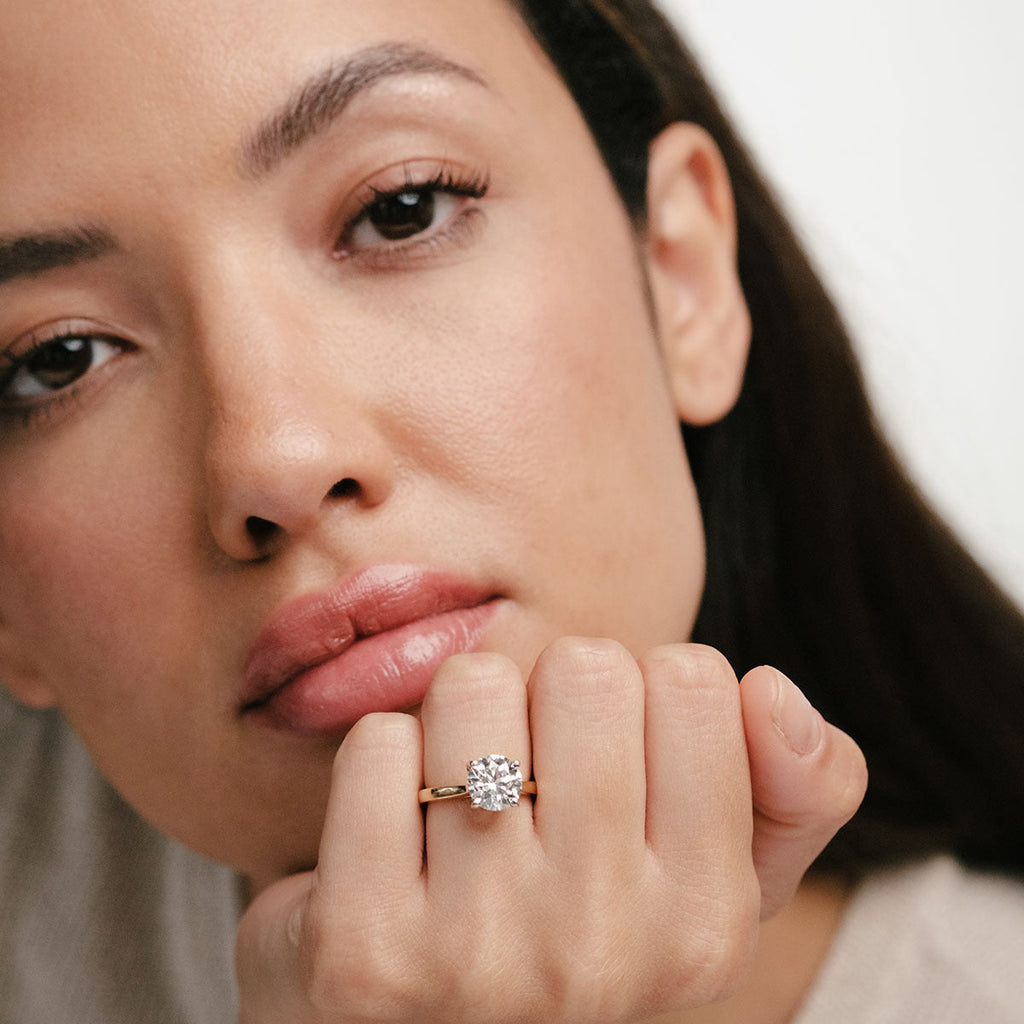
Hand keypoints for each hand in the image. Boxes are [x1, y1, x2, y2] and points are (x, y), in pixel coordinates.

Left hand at [237, 640, 865, 1022]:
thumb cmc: (575, 925)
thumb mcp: (709, 871)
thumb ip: (796, 785)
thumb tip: (770, 688)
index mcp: (710, 921)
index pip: (696, 679)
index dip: (639, 699)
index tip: (612, 764)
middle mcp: (604, 947)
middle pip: (584, 667)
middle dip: (550, 697)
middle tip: (532, 782)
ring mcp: (480, 954)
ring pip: (474, 687)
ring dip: (462, 720)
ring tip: (463, 804)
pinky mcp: (362, 948)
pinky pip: (377, 744)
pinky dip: (382, 762)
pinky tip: (396, 834)